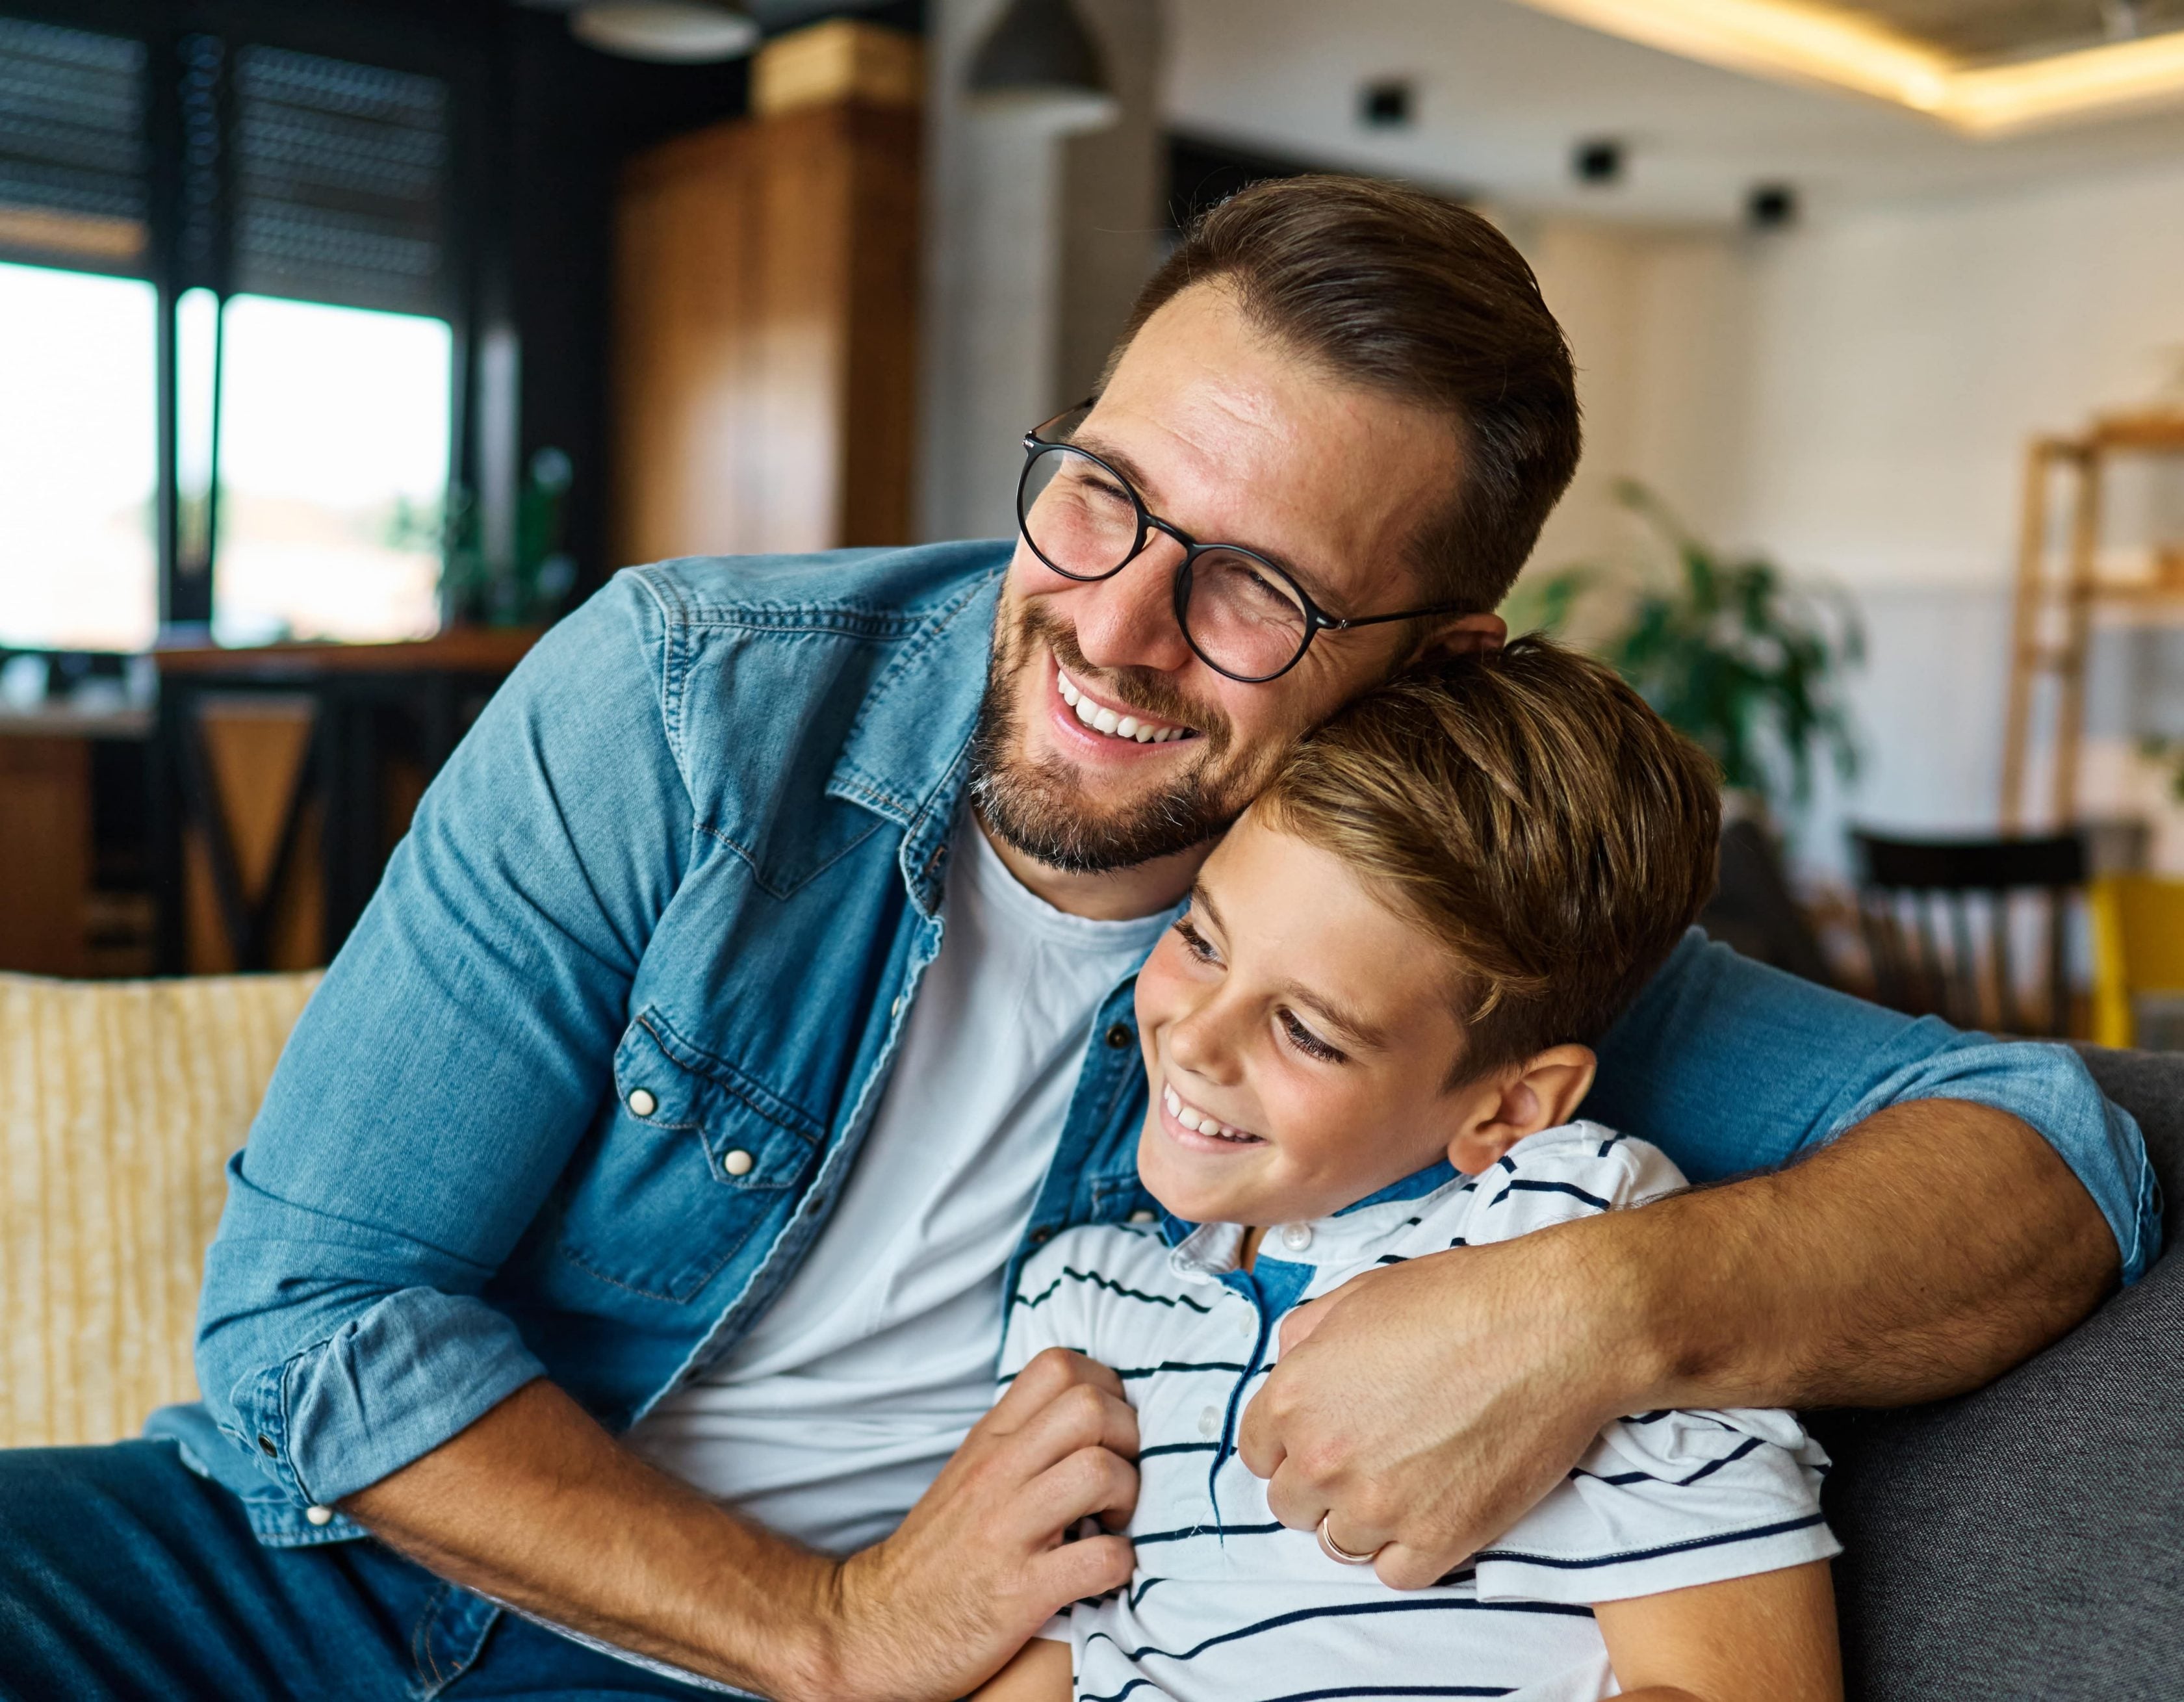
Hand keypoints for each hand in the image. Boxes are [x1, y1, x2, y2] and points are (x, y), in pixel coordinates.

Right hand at [813, 1348, 1138, 1701]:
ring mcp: (1008, 1531)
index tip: (1111, 1427)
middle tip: (1122, 1474)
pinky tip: (1106, 1569)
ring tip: (1115, 1521)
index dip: (1105, 1386)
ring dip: (1130, 1496)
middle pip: (1089, 1407)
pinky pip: (1100, 1559)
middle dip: (1130, 1437)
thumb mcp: (970, 1471)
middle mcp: (997, 1473)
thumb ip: (1021, 1436)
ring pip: (1099, 1471)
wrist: (877, 1627)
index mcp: (989, 1440)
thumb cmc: (938, 1551)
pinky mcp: (1021, 1592)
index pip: (1058, 1365)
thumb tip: (1090, 1411)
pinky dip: (1122, 1563)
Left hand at [1238, 1227, 1635, 1589]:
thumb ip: (1306, 1339)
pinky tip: (1432, 1509)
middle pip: (1291, 1505)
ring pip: (1339, 1543)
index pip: (1257, 1452)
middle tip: (1368, 1457)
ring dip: (1363, 1518)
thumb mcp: (1358, 1296)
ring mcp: (1378, 1506)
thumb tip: (1291, 1367)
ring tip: (1405, 1480)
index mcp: (1293, 1396)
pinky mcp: (1437, 1540)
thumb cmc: (1460, 1301)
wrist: (1550, 1329)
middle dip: (1321, 1484)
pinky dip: (1408, 1550)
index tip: (1321, 1437)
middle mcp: (1323, 1458)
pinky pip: (1395, 1573)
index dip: (1289, 1444)